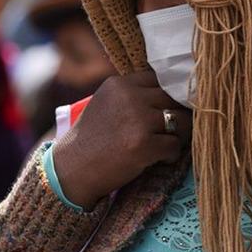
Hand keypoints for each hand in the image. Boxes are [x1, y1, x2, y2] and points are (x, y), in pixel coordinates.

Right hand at [52, 71, 191, 209]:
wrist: (70, 171)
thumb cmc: (92, 140)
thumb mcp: (107, 104)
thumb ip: (133, 94)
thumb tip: (174, 91)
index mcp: (120, 84)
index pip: (162, 79)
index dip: (171, 95)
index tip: (170, 109)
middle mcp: (130, 97)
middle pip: (175, 98)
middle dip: (179, 114)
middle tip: (174, 130)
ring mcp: (137, 120)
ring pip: (181, 120)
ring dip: (179, 135)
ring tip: (166, 144)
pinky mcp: (143, 144)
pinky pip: (174, 145)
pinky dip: (170, 155)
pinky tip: (159, 159)